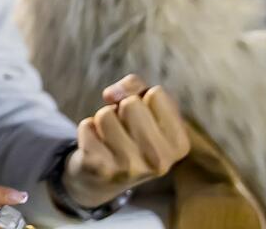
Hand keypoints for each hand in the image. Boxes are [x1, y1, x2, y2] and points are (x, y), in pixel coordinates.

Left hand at [63, 75, 189, 206]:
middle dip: (121, 108)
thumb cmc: (130, 134)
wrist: (102, 179)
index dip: (143, 98)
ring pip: (106, 114)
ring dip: (103, 119)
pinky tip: (96, 146)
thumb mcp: (145, 109)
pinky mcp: (99, 168)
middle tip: (123, 128)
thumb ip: (136, 87)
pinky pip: (86, 125)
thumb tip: (110, 94)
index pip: (157, 93)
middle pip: (130, 103)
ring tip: (110, 137)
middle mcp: (159, 160)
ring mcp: (129, 167)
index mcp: (179, 144)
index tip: (142, 117)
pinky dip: (88, 129)